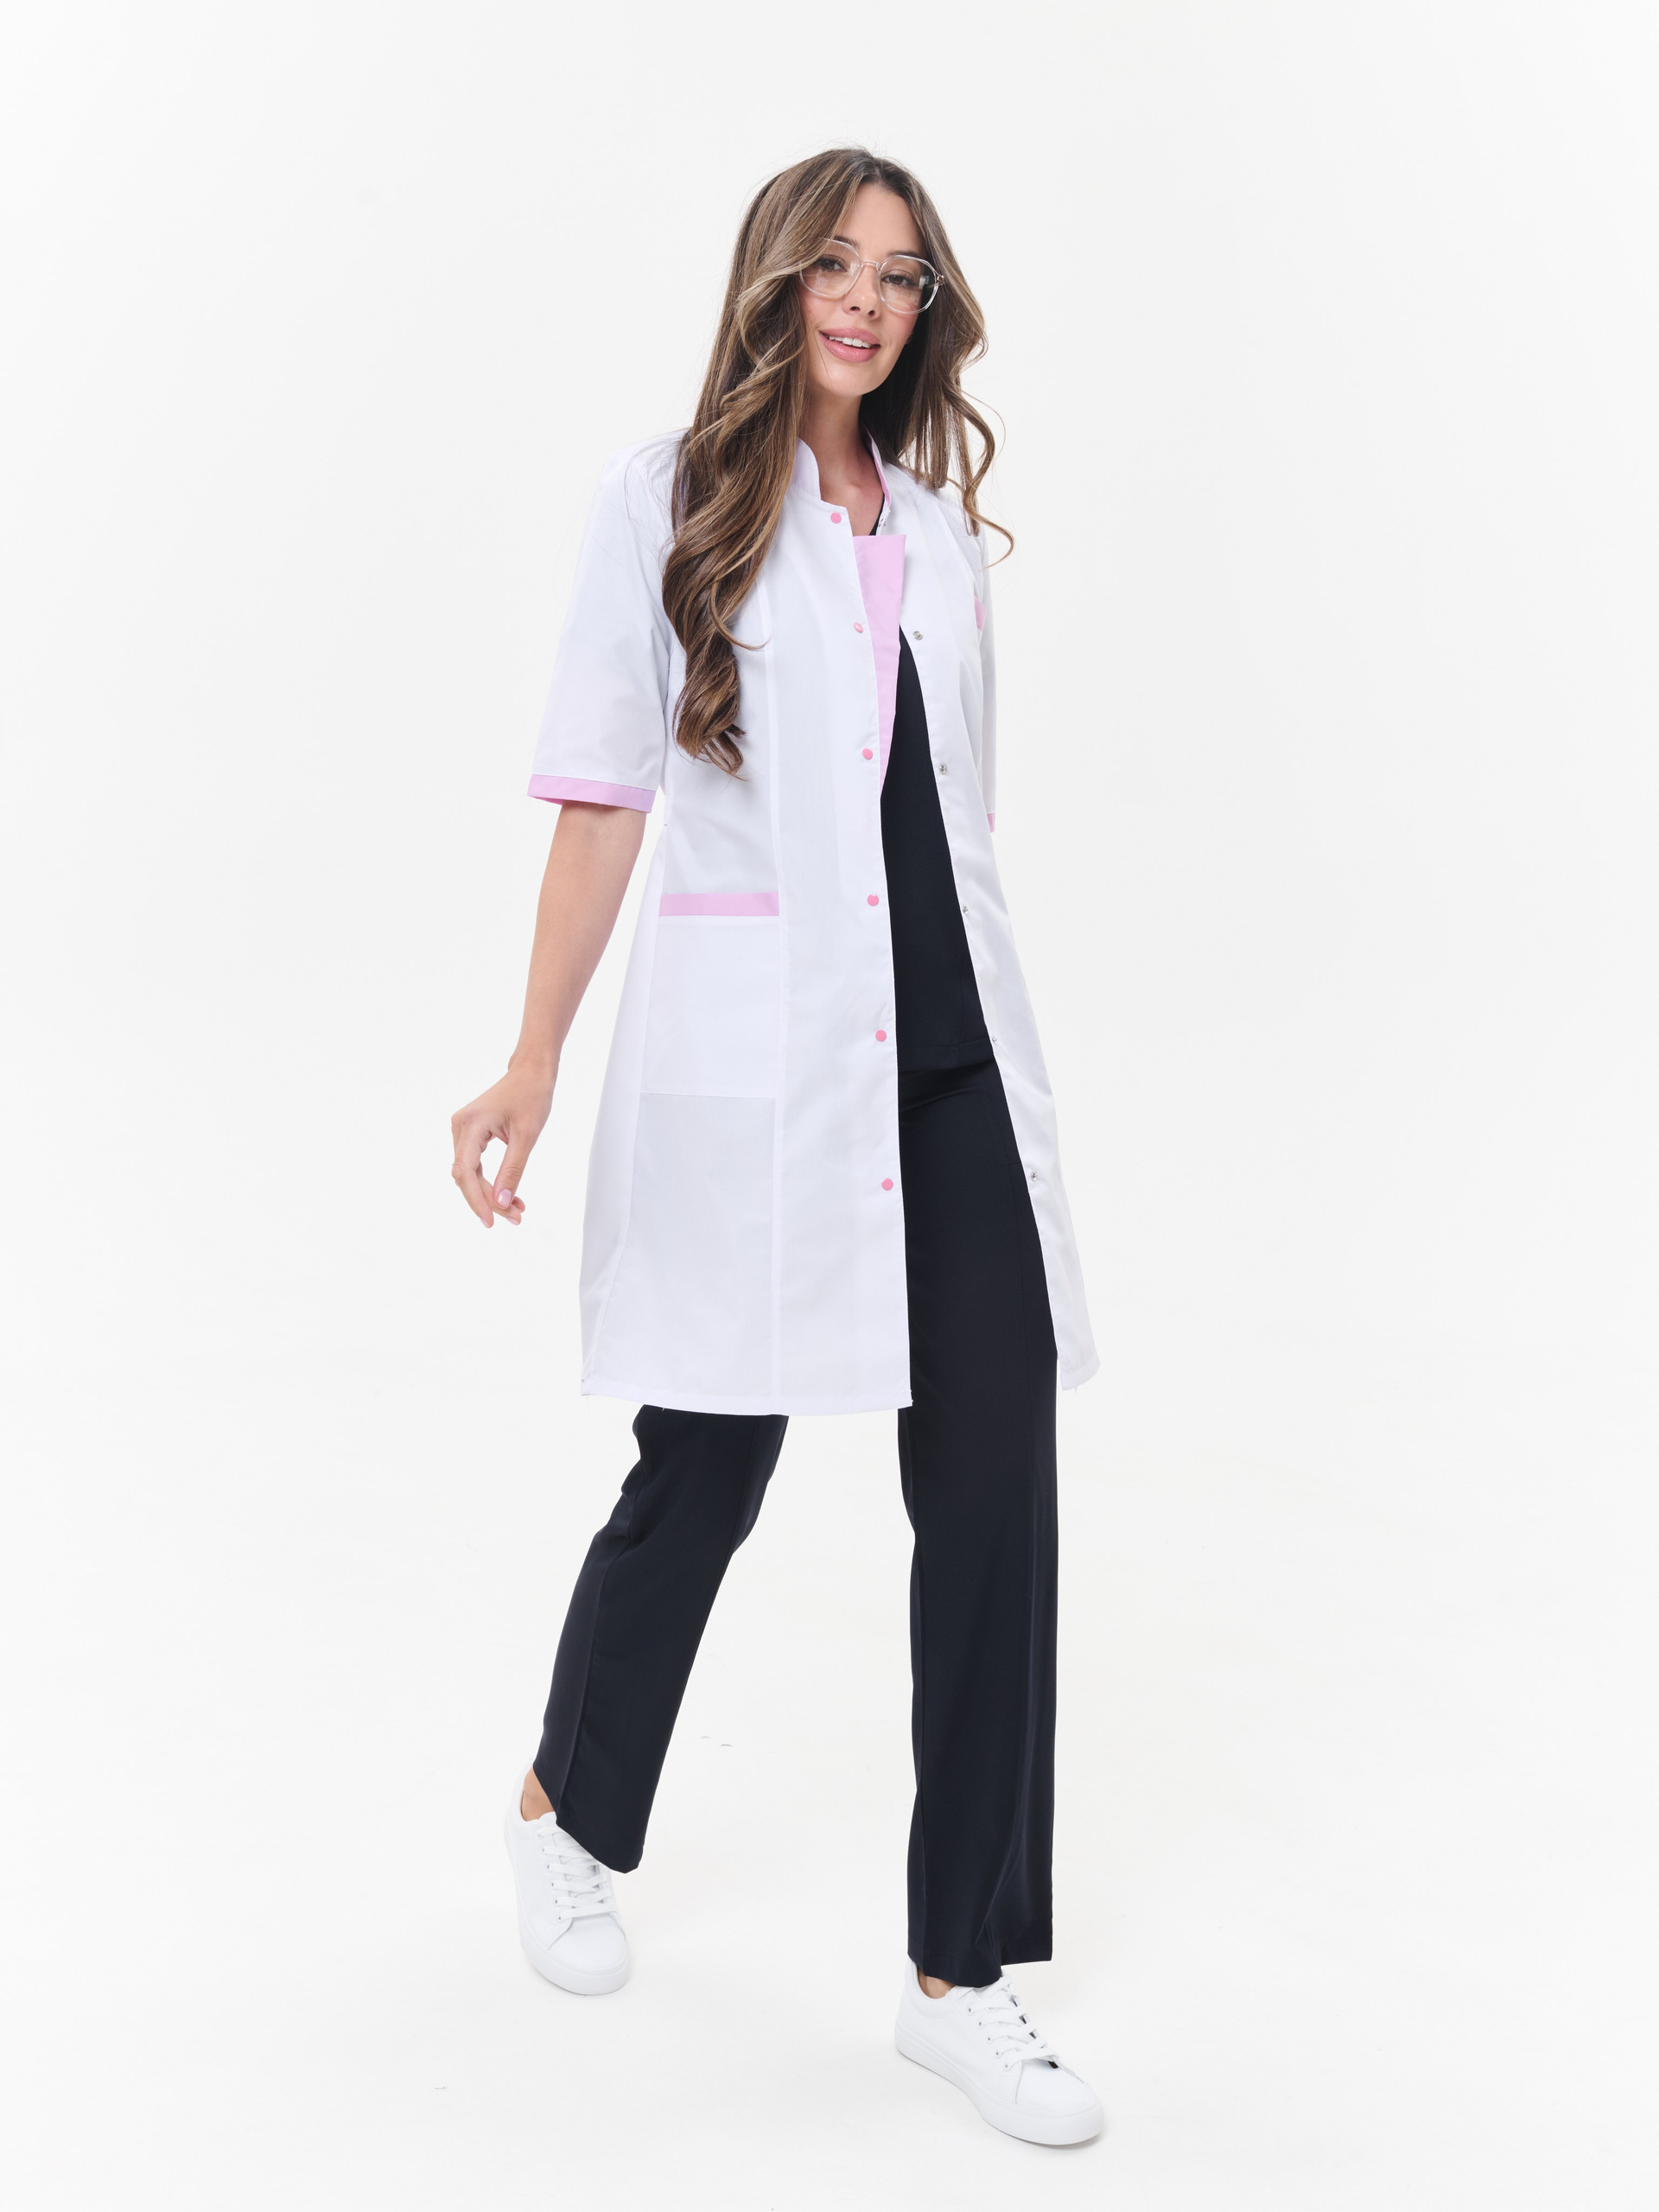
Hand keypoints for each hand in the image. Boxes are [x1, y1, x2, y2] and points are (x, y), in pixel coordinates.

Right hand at [450, 1063, 554, 1227]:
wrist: (531, 1072)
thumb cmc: (531, 1096)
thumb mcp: (527, 1136)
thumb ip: (513, 1170)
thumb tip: (502, 1203)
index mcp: (471, 1123)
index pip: (465, 1171)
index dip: (476, 1200)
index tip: (491, 1221)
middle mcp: (460, 1126)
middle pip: (466, 1176)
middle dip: (488, 1200)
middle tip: (516, 1218)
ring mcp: (463, 1130)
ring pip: (470, 1173)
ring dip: (490, 1194)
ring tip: (517, 1210)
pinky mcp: (470, 1134)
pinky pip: (474, 1165)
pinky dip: (490, 1182)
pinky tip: (509, 1196)